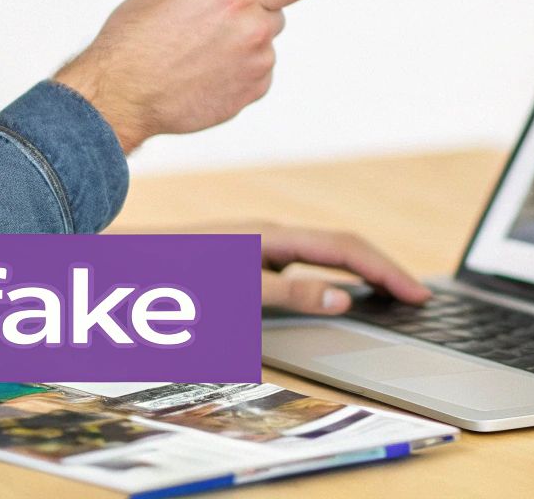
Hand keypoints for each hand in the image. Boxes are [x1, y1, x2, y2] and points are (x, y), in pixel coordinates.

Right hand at [54, 0, 312, 153]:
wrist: (122, 93)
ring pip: (264, 44)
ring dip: (243, 43)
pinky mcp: (251, 95)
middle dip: (252, 11)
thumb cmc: (136, 39)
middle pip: (276, 13)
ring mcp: (256, 67)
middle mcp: (253, 33)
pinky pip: (257, 73)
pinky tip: (204, 70)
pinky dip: (238, 70)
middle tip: (211, 20)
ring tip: (199, 50)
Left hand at [151, 219, 432, 314]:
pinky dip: (330, 276)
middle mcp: (268, 235)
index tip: (418, 294)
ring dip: (358, 271)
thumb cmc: (170, 274)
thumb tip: (343, 298)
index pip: (347, 248)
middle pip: (342, 246)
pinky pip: (300, 264)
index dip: (386, 271)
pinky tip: (330, 292)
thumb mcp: (234, 288)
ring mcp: (255, 245)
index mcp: (272, 237)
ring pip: (322, 254)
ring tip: (387, 292)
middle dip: (382, 268)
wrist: (114, 260)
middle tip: (415, 296)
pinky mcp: (241, 258)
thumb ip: (288, 293)